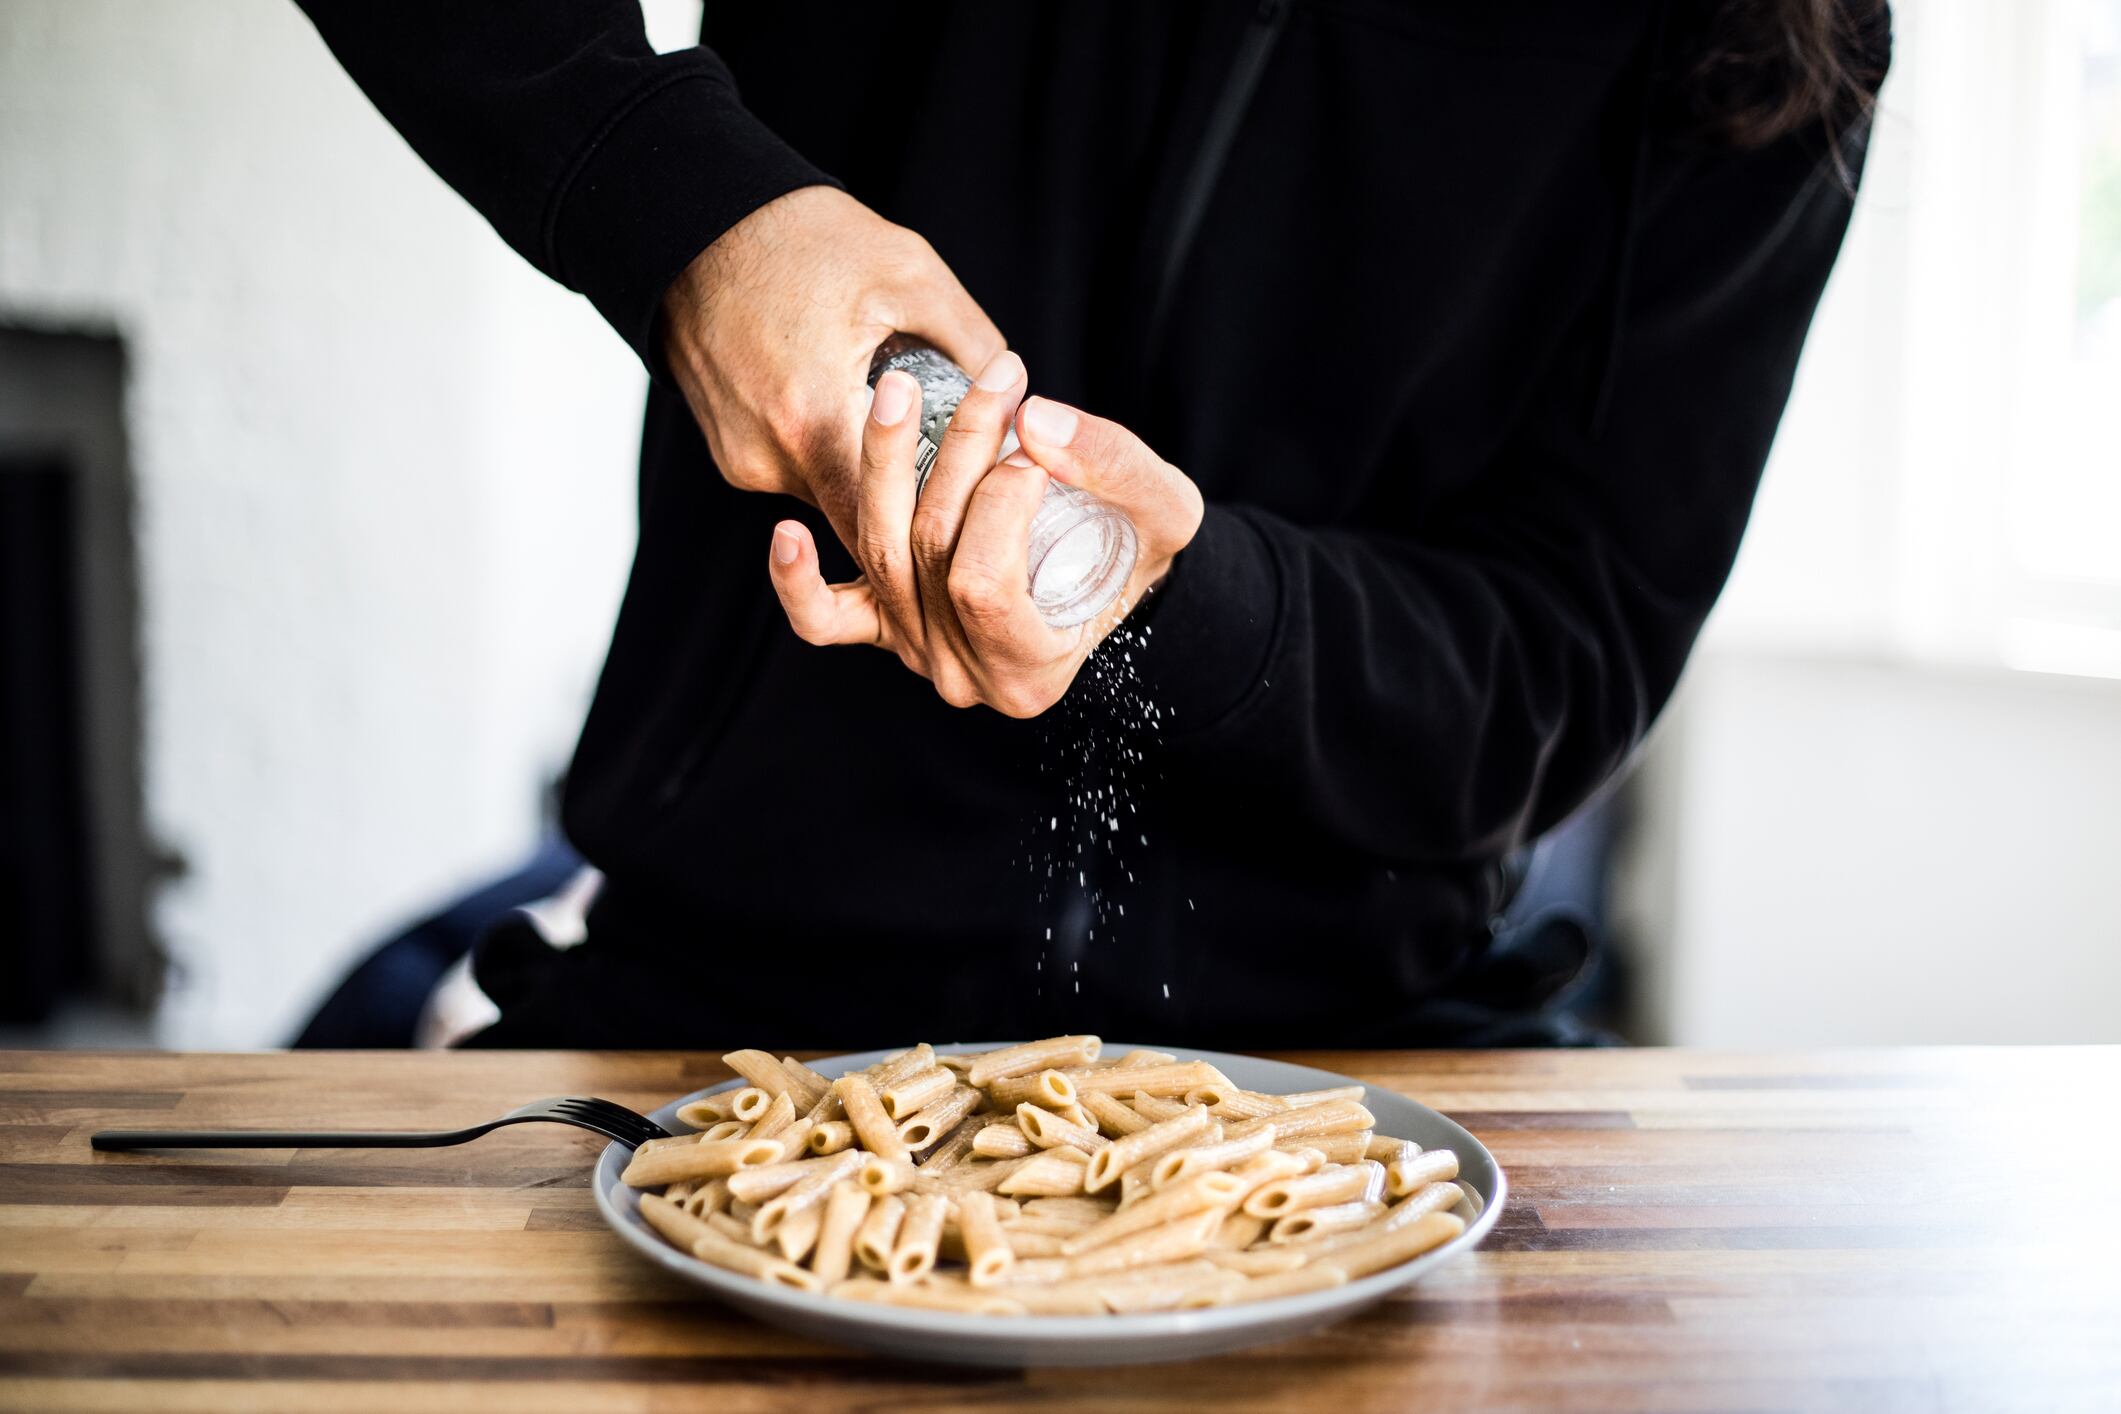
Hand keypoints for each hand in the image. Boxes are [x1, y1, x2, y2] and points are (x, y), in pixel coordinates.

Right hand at [661, 185, 1003, 552]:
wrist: (692, 218)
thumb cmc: (800, 236)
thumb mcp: (909, 272)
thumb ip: (972, 341)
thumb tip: (1020, 397)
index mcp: (814, 420)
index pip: (891, 527)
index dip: (942, 526)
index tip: (983, 513)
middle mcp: (769, 457)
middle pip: (862, 524)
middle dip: (914, 510)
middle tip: (965, 483)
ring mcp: (743, 461)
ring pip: (830, 501)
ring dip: (874, 480)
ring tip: (914, 436)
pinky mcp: (730, 453)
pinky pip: (799, 475)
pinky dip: (835, 456)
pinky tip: (855, 412)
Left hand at [764, 356, 1204, 717]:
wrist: (1119, 581)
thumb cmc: (1144, 553)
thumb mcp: (1164, 509)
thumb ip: (1113, 465)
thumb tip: (1035, 421)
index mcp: (1028, 672)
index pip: (984, 584)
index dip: (1001, 504)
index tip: (1037, 445)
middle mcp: (961, 676)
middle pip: (931, 554)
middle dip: (959, 455)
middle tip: (999, 382)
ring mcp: (915, 653)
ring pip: (881, 553)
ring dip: (885, 463)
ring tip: (899, 389)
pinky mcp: (882, 625)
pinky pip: (825, 618)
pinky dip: (797, 580)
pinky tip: (787, 529)